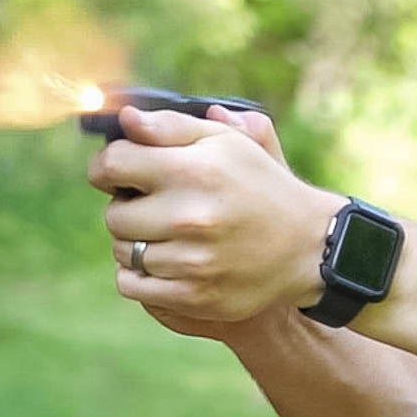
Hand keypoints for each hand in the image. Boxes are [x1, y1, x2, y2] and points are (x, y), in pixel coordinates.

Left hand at [88, 104, 346, 323]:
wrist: (309, 248)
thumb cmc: (262, 187)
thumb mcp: (227, 145)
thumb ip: (171, 127)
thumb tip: (125, 120)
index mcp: (194, 171)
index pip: (112, 165)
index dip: (108, 167)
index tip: (120, 173)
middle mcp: (190, 217)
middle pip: (114, 214)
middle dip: (128, 207)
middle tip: (154, 207)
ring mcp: (191, 262)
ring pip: (123, 251)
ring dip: (136, 242)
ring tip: (166, 235)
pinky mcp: (194, 296)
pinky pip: (133, 286)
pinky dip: (139, 275)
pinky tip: (162, 262)